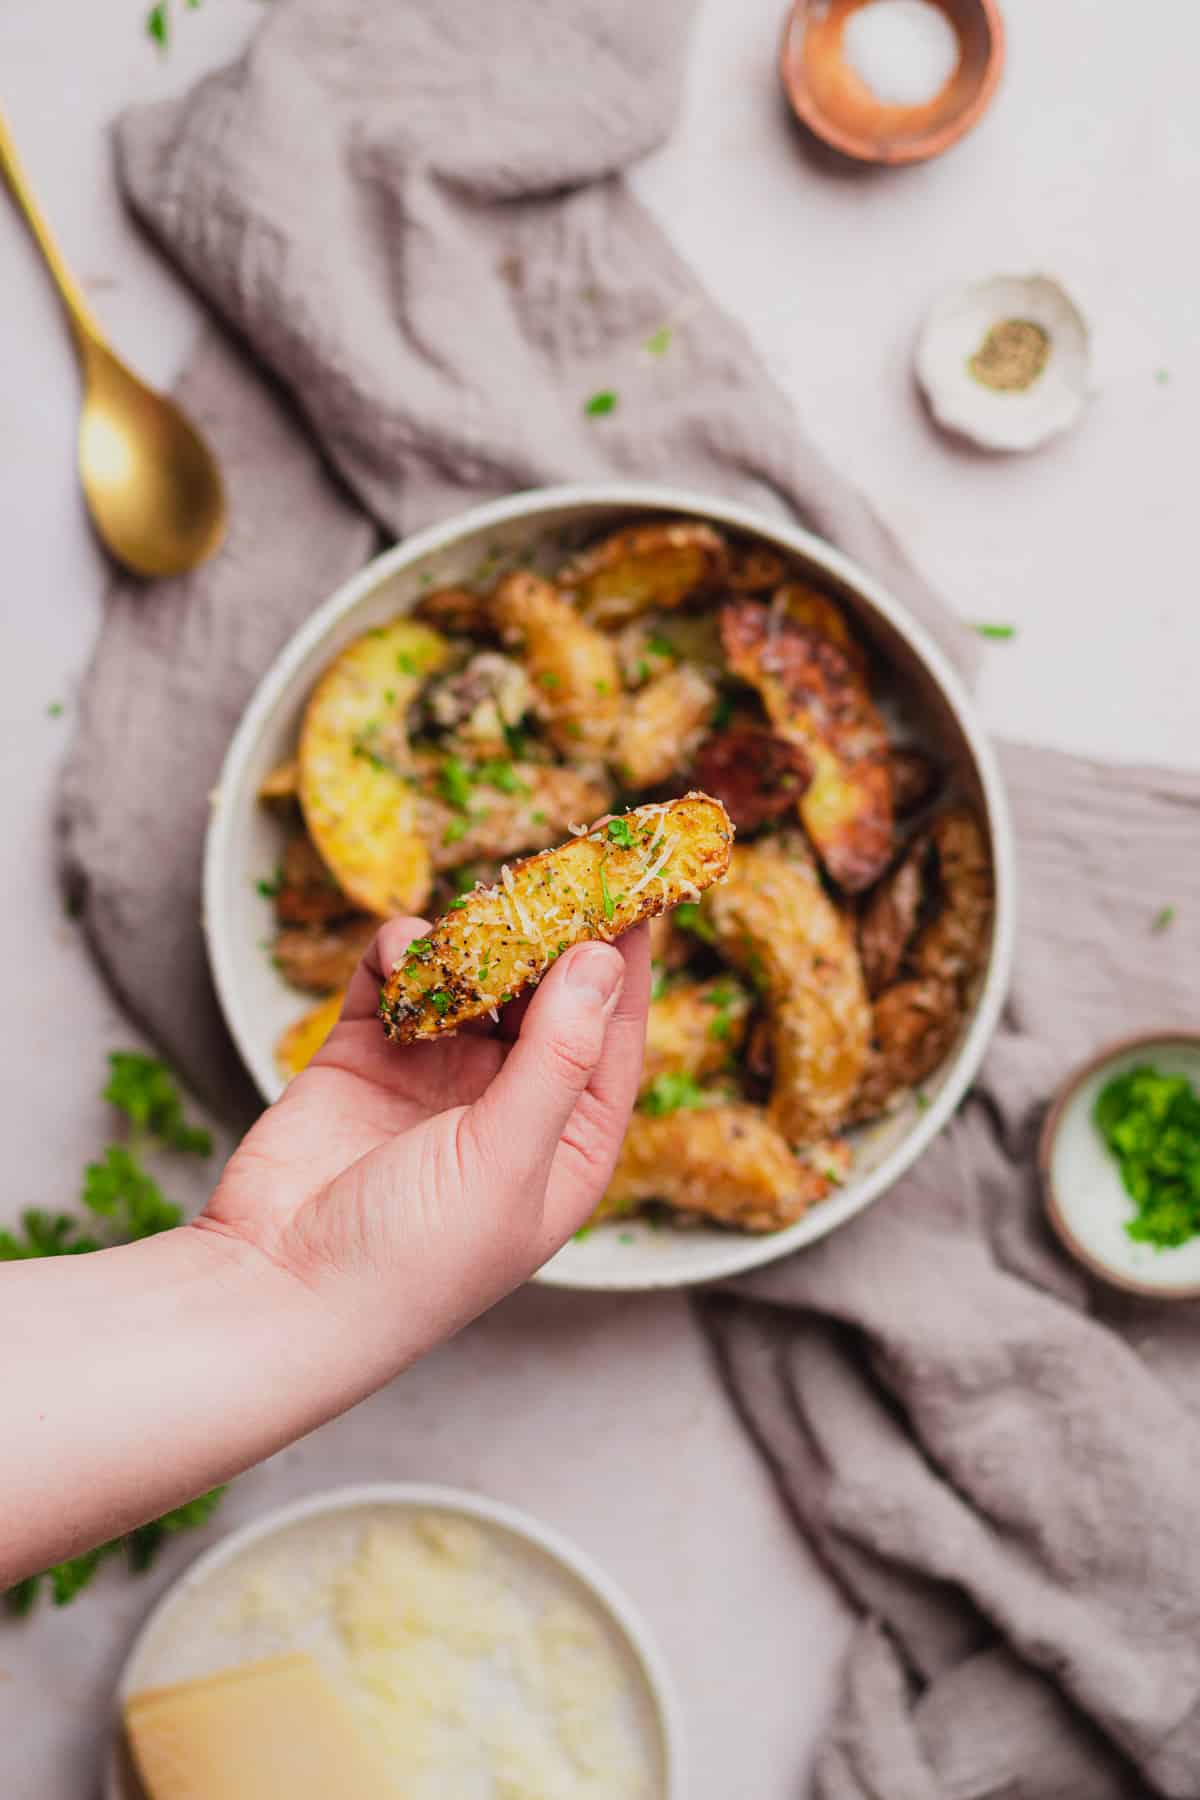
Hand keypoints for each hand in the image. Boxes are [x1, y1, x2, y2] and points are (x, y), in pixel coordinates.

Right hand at [202, 919, 649, 1367]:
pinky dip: (401, 955)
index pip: (613, 1032)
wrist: (275, 1289)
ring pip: (472, 975)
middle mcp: (509, 1102)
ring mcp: (436, 1074)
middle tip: (547, 871)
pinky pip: (397, 979)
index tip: (635, 884)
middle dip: (545, 935)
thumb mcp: (506, 1157)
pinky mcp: (366, 1053)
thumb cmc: (410, 1257)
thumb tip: (604, 959)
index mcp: (567, 1141)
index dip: (626, 959)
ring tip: (472, 918)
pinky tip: (402, 954)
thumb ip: (558, 1055)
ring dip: (471, 943)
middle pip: (546, 993)